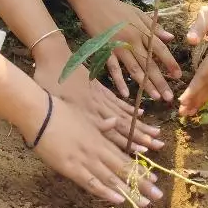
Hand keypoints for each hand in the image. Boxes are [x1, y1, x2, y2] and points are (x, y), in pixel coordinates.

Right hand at [30, 92, 163, 206]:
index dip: (139, 170)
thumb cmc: (60, 112)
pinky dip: (105, 191)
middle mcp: (97, 150)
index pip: (124, 157)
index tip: (154, 179)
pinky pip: (91, 182)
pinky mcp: (71, 167)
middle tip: (158, 196)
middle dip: (141, 184)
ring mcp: (85, 159)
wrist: (40, 113)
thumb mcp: (84, 116)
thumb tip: (114, 120)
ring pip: (111, 178)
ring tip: (144, 202)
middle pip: (123, 169)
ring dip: (129, 191)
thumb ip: (100, 123)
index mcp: (100, 138)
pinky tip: (118, 199)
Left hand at [34, 54, 163, 153]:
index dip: (129, 142)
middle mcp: (98, 106)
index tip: (145, 152)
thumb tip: (107, 126)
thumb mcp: (57, 102)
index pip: (113, 132)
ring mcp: (100, 96)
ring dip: (140, 124)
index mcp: (87, 112)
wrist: (52, 55)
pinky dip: (129, 108)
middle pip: (124, 124)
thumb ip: (80, 119)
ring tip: (156, 133)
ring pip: (124, 113)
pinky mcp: (99, 87)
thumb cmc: (48, 80)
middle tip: (160, 145)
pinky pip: (117, 100)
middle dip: (142, 136)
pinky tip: (140, 113)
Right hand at [75, 0, 179, 101]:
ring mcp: (118, 47)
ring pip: (134, 69)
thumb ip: (154, 27)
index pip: (160, 48)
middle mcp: (132, 40)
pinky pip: (113, 68)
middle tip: (169, 97)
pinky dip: (119, 81)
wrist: (93, 2)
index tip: (178, 75)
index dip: (170, 62)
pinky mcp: (105, 50)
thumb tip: (171, 38)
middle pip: (149, 63)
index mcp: (142, 31)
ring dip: (145, 84)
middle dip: (160, 81)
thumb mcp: (138, 13)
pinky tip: (126, 93)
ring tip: (155, 97)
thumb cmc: (116, 7)